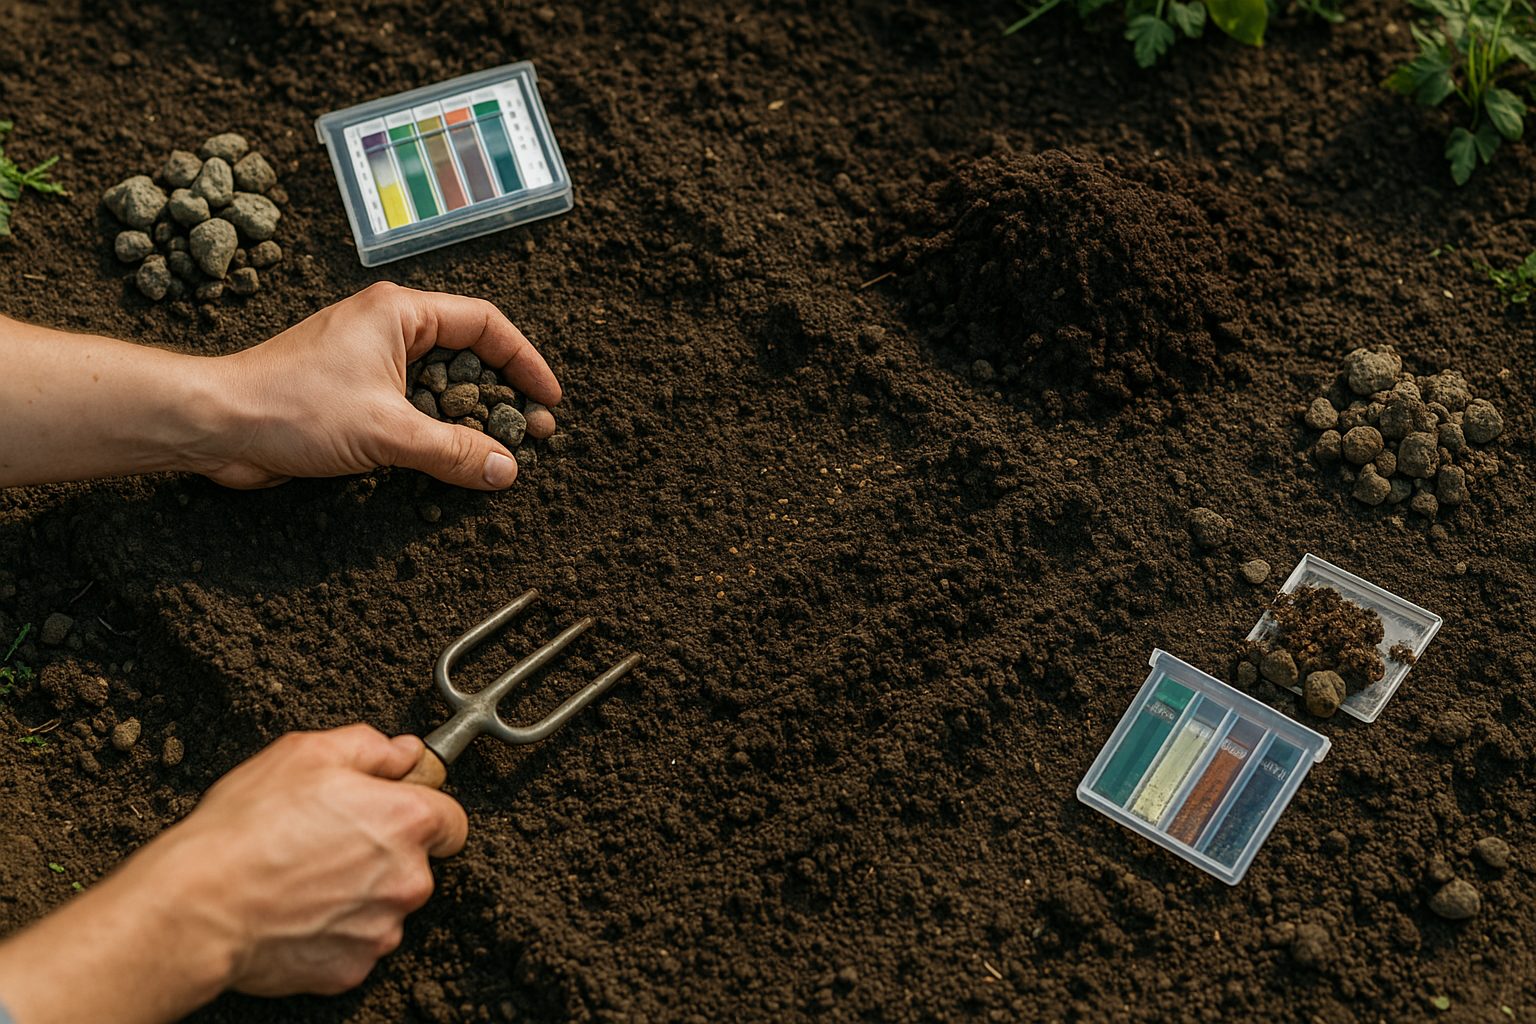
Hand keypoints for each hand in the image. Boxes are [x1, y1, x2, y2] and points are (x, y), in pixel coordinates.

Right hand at [170, 725, 469, 995]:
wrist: (198, 905)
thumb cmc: (247, 828)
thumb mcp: (307, 754)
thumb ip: (369, 747)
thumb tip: (402, 752)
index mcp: (406, 822)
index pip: (452, 820)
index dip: (423, 811)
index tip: (396, 810)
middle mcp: (408, 879)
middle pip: (416, 864)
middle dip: (383, 853)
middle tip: (329, 841)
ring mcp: (381, 929)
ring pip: (385, 906)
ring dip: (359, 893)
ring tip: (304, 876)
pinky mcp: (352, 968)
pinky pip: (355, 943)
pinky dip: (333, 931)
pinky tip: (296, 911)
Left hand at [199, 281, 561, 489]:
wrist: (216, 425)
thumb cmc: (291, 407)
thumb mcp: (386, 431)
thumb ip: (452, 451)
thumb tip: (506, 469)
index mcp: (400, 312)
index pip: (486, 324)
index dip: (524, 361)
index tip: (548, 400)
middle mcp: (388, 330)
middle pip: (468, 357)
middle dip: (503, 397)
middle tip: (534, 434)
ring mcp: (370, 363)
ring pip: (440, 389)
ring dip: (471, 420)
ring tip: (502, 453)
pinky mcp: (354, 397)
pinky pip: (412, 410)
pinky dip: (438, 435)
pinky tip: (455, 462)